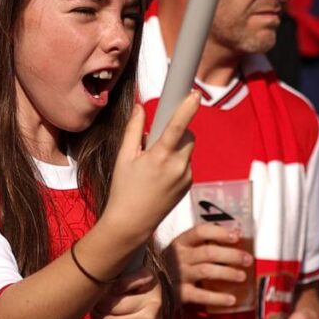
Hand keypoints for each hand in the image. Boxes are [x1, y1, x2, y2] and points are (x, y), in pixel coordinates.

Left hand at [91, 267, 164, 318]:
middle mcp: (154, 300)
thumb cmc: (136, 305)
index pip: (136, 277)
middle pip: (113, 302)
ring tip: (96, 316)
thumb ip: (120, 279)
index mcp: (152, 282)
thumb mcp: (135, 287)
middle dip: (98, 305)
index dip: (118, 284)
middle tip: (94, 305)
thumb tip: (96, 284)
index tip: (109, 288)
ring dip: (97, 318)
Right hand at [103, 91, 197, 244]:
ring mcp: (186, 177)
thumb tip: (140, 107)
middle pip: (187, 135)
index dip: (187, 108)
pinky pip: (186, 164)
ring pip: (187, 149)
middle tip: (155, 141)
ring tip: (154, 163)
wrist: (132, 224)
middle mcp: (178, 167)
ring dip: (175, 148)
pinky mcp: (189, 185)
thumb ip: (133, 130)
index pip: (177, 126)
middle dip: (176, 131)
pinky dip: (177, 162)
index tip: (195, 94)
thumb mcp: (123, 158)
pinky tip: (160, 176)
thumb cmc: (123, 190)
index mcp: (160, 157)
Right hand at [162, 223, 252, 306]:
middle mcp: (179, 257)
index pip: (200, 232)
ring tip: (242, 276)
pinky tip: (231, 299)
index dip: (219, 232)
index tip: (236, 236)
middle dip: (231, 255)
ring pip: (206, 271)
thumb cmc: (175, 265)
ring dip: (227, 273)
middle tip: (247, 259)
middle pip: (208, 252)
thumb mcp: (184, 251)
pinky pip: (201, 296)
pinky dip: (217, 298)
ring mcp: (179, 275)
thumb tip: (236, 237)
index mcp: (181, 242)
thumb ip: (203, 244)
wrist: (151, 287)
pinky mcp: (179, 294)